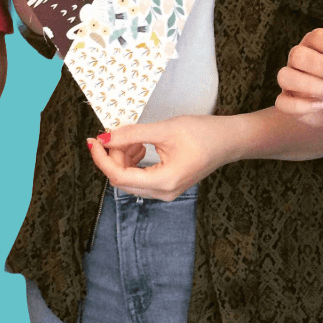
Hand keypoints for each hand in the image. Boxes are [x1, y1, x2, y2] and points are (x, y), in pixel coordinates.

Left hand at [86, 115, 241, 200]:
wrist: (229, 140)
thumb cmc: (204, 134)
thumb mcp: (164, 129)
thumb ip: (132, 134)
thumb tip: (105, 138)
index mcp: (163, 182)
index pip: (119, 177)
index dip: (102, 159)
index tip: (93, 141)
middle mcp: (163, 193)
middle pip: (122, 179)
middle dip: (114, 155)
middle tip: (117, 134)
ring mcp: (166, 191)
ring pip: (130, 178)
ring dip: (124, 157)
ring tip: (135, 137)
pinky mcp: (167, 185)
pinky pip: (140, 177)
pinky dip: (134, 160)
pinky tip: (141, 144)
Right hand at [274, 28, 322, 131]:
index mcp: (315, 46)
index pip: (317, 37)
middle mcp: (299, 60)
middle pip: (298, 54)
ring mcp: (290, 81)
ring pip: (285, 76)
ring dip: (311, 84)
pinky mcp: (286, 102)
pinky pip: (282, 102)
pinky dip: (300, 105)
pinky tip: (320, 106)